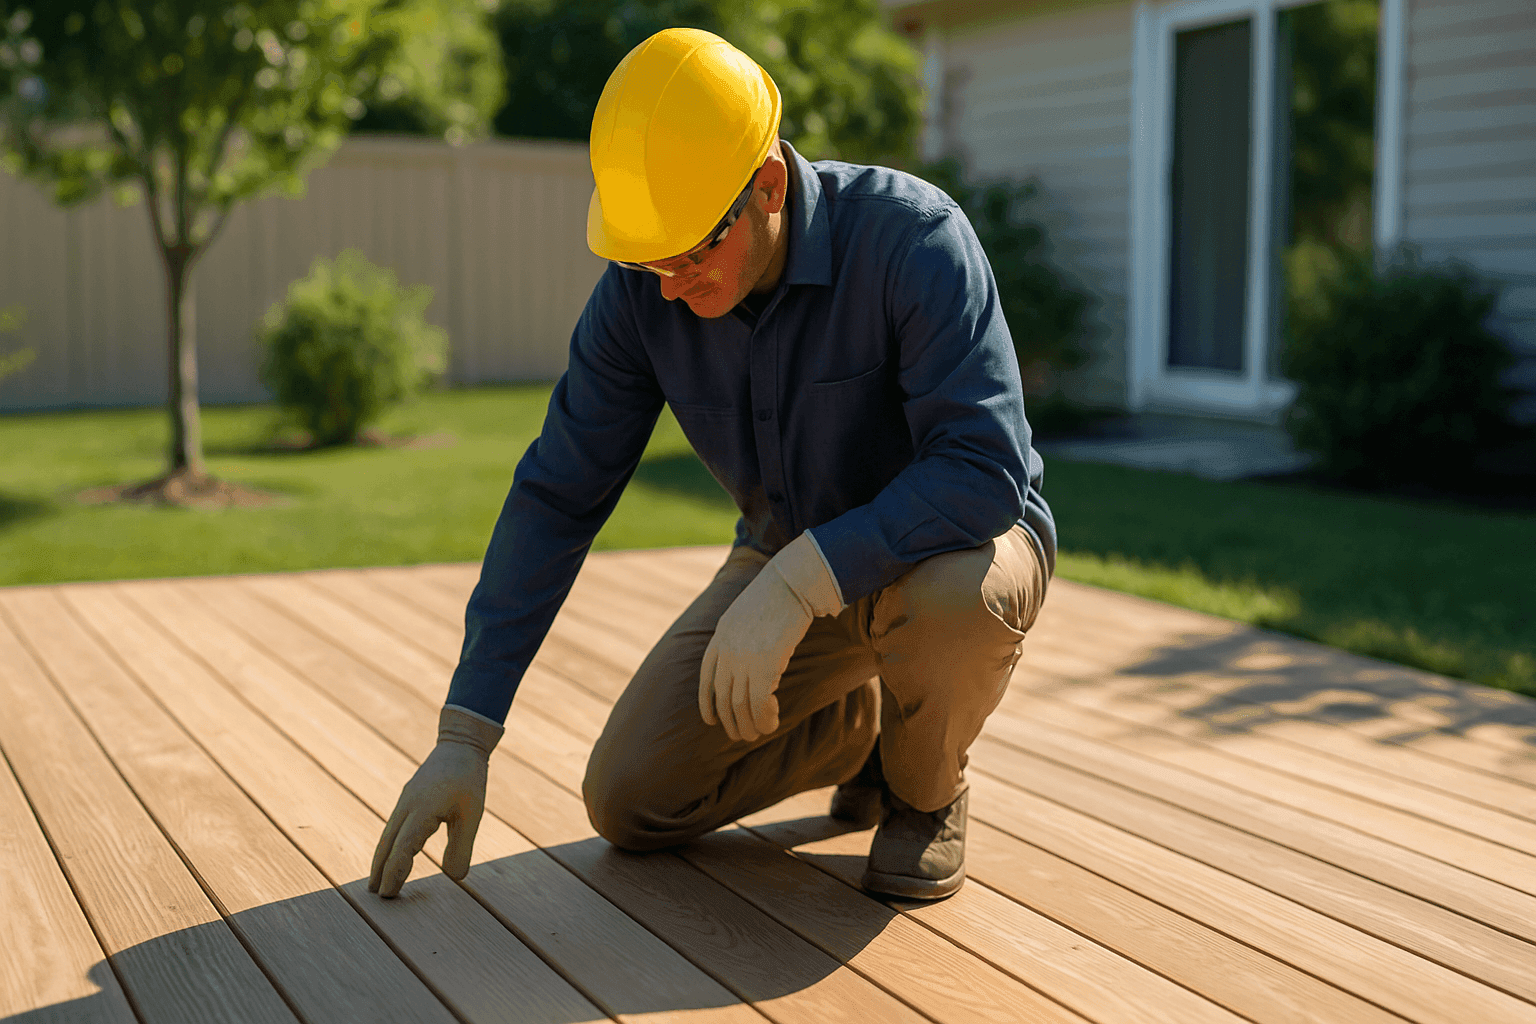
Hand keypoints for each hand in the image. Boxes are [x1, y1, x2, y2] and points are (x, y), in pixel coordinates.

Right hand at [369, 707, 501, 898]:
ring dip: (381, 860)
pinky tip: (390, 856)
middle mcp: (407, 807)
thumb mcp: (472, 813)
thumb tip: (455, 877)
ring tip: (376, 883)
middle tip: (376, 897)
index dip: (394, 873)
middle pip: (388, 845)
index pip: (403, 849)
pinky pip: (394, 827)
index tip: (388, 894)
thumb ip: (462, 846)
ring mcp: (405, 802)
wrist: (460, 744)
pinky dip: (388, 846)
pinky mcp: (408, 799)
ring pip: (388, 836)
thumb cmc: (469, 778)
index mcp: (422, 810)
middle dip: (381, 871)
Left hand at [699, 533, 843, 743]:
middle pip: (723, 700)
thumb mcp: (743, 617)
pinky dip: (764, 718)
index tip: (712, 721)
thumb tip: (745, 660)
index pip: (705, 681)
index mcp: (718, 641)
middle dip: (732, 723)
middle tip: (744, 735)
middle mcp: (726, 654)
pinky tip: (772, 722)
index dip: (707, 705)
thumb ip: (737, 638)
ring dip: (750, 726)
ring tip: (760, 733)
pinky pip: (760, 704)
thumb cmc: (774, 597)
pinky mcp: (765, 667)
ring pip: (741, 707)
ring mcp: (743, 661)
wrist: (791, 584)